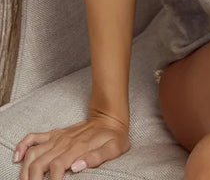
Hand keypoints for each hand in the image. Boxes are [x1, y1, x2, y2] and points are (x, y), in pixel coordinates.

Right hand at [12, 112, 129, 179]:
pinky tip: (17, 158)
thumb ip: (96, 158)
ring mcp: (57, 137)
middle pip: (39, 163)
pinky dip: (22, 147)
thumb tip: (77, 167)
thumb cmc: (114, 136)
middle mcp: (64, 142)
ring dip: (25, 169)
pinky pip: (34, 137)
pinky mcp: (54, 134)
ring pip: (33, 153)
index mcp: (77, 148)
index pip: (56, 167)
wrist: (110, 117)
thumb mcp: (114, 148)